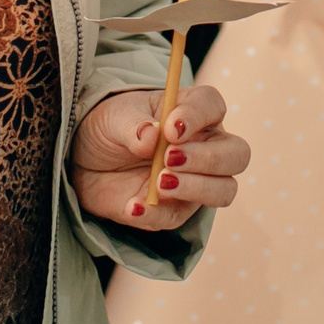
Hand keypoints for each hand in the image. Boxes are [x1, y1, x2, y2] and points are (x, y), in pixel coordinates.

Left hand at [70, 85, 250, 229]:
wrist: (87, 162)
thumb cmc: (110, 128)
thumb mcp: (113, 117)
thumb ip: (133, 124)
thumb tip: (152, 135)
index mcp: (192, 111)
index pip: (212, 106)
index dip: (197, 116)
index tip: (170, 129)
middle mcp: (204, 146)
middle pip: (236, 154)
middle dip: (207, 159)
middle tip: (169, 159)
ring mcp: (196, 181)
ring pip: (224, 190)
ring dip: (196, 188)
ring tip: (159, 183)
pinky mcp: (175, 210)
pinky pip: (178, 217)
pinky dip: (156, 213)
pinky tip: (133, 205)